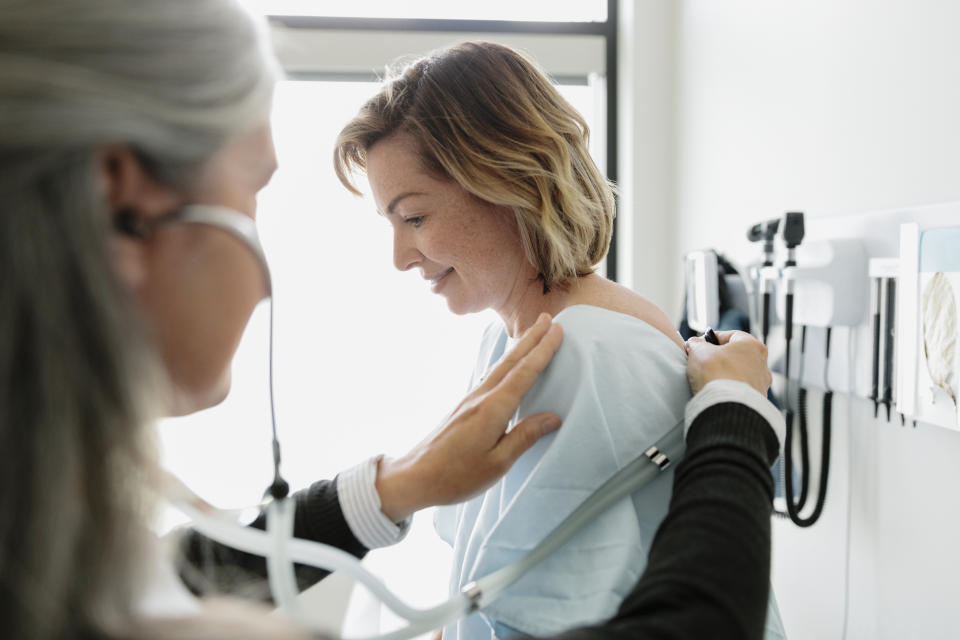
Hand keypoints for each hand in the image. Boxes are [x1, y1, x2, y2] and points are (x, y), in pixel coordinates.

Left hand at [376, 313, 563, 521]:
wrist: (415, 476)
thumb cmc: (456, 476)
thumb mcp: (498, 463)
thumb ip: (525, 436)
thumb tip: (552, 417)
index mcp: (492, 409)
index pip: (524, 373)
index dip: (543, 351)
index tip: (557, 330)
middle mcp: (480, 398)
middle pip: (511, 362)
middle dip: (531, 338)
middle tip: (547, 317)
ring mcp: (470, 400)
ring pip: (500, 367)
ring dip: (519, 348)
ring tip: (532, 334)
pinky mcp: (464, 407)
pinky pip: (491, 377)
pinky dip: (506, 364)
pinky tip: (509, 366)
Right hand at [685, 330, 771, 395]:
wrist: (726, 408)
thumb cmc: (716, 375)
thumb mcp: (698, 351)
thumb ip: (696, 344)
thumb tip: (694, 344)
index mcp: (752, 345)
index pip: (731, 335)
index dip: (713, 338)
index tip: (701, 345)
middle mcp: (762, 363)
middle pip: (737, 355)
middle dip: (720, 358)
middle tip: (704, 362)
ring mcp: (761, 383)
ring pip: (740, 373)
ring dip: (726, 374)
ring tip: (709, 380)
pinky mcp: (758, 401)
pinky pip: (741, 390)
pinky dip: (730, 390)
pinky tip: (717, 392)